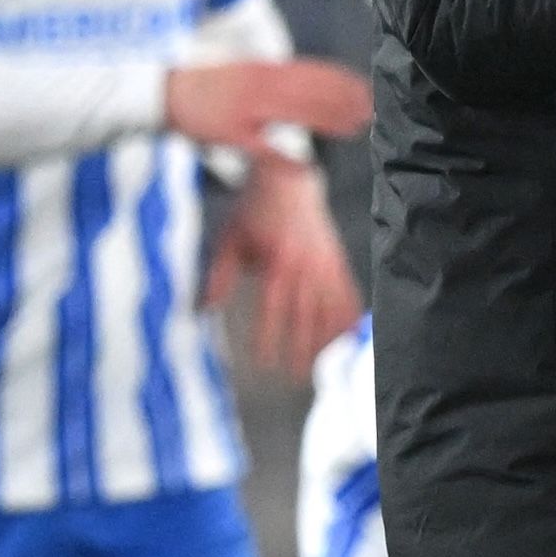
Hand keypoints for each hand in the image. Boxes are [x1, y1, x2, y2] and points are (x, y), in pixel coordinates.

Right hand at [163, 59, 371, 159]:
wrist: (163, 93)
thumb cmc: (209, 85)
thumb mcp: (245, 71)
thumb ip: (277, 75)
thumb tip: (313, 79)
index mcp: (261, 69)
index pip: (309, 71)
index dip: (339, 80)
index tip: (365, 87)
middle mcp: (257, 85)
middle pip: (309, 90)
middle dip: (342, 100)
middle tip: (371, 110)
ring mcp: (243, 109)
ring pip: (293, 113)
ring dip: (326, 120)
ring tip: (355, 128)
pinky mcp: (229, 134)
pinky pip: (262, 149)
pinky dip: (285, 159)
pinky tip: (308, 169)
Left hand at [202, 157, 360, 371]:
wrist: (290, 179)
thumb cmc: (254, 210)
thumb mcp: (230, 239)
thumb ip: (219, 275)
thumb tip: (203, 309)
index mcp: (279, 262)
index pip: (274, 310)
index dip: (270, 339)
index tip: (265, 364)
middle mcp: (307, 266)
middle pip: (306, 316)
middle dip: (304, 349)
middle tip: (299, 377)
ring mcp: (326, 263)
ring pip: (331, 308)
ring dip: (329, 338)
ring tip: (327, 363)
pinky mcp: (337, 259)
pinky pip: (348, 292)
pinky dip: (351, 314)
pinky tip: (352, 334)